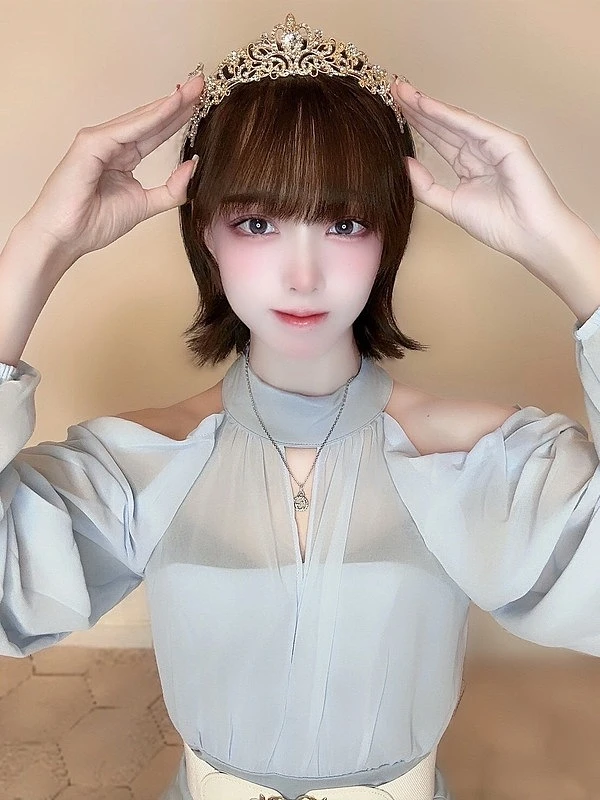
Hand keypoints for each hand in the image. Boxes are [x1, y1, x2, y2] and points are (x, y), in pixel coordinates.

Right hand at [19, 74, 204, 269]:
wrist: (66, 237)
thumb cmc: (94, 223)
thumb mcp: (145, 205)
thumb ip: (171, 190)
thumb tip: (193, 166)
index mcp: (123, 158)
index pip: (155, 134)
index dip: (178, 119)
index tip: (203, 105)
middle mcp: (112, 144)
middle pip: (150, 120)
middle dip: (178, 102)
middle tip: (203, 83)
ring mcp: (100, 141)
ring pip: (141, 119)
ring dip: (168, 103)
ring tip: (194, 88)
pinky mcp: (91, 143)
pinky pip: (127, 128)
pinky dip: (151, 117)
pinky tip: (172, 105)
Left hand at [392, 80, 577, 273]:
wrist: (528, 236)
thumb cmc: (498, 225)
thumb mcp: (450, 205)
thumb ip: (426, 187)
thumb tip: (404, 164)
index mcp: (469, 164)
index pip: (439, 138)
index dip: (417, 124)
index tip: (394, 109)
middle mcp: (481, 149)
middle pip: (443, 125)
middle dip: (418, 108)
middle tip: (393, 88)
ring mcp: (494, 143)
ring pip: (454, 121)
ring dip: (428, 105)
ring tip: (403, 90)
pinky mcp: (506, 142)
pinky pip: (471, 126)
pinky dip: (447, 115)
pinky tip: (426, 105)